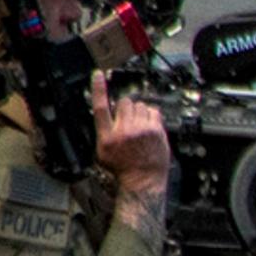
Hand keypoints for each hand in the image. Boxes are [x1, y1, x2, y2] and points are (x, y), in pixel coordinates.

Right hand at [92, 75, 172, 199]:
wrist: (143, 180)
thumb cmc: (122, 168)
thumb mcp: (102, 152)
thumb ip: (104, 131)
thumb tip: (106, 114)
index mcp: (107, 136)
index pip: (100, 107)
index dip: (99, 89)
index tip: (98, 75)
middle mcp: (124, 131)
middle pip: (124, 102)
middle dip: (125, 107)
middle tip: (127, 119)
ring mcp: (142, 130)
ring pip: (140, 105)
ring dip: (138, 111)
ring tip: (139, 125)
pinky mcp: (156, 131)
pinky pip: (153, 111)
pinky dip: (151, 115)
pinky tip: (148, 125)